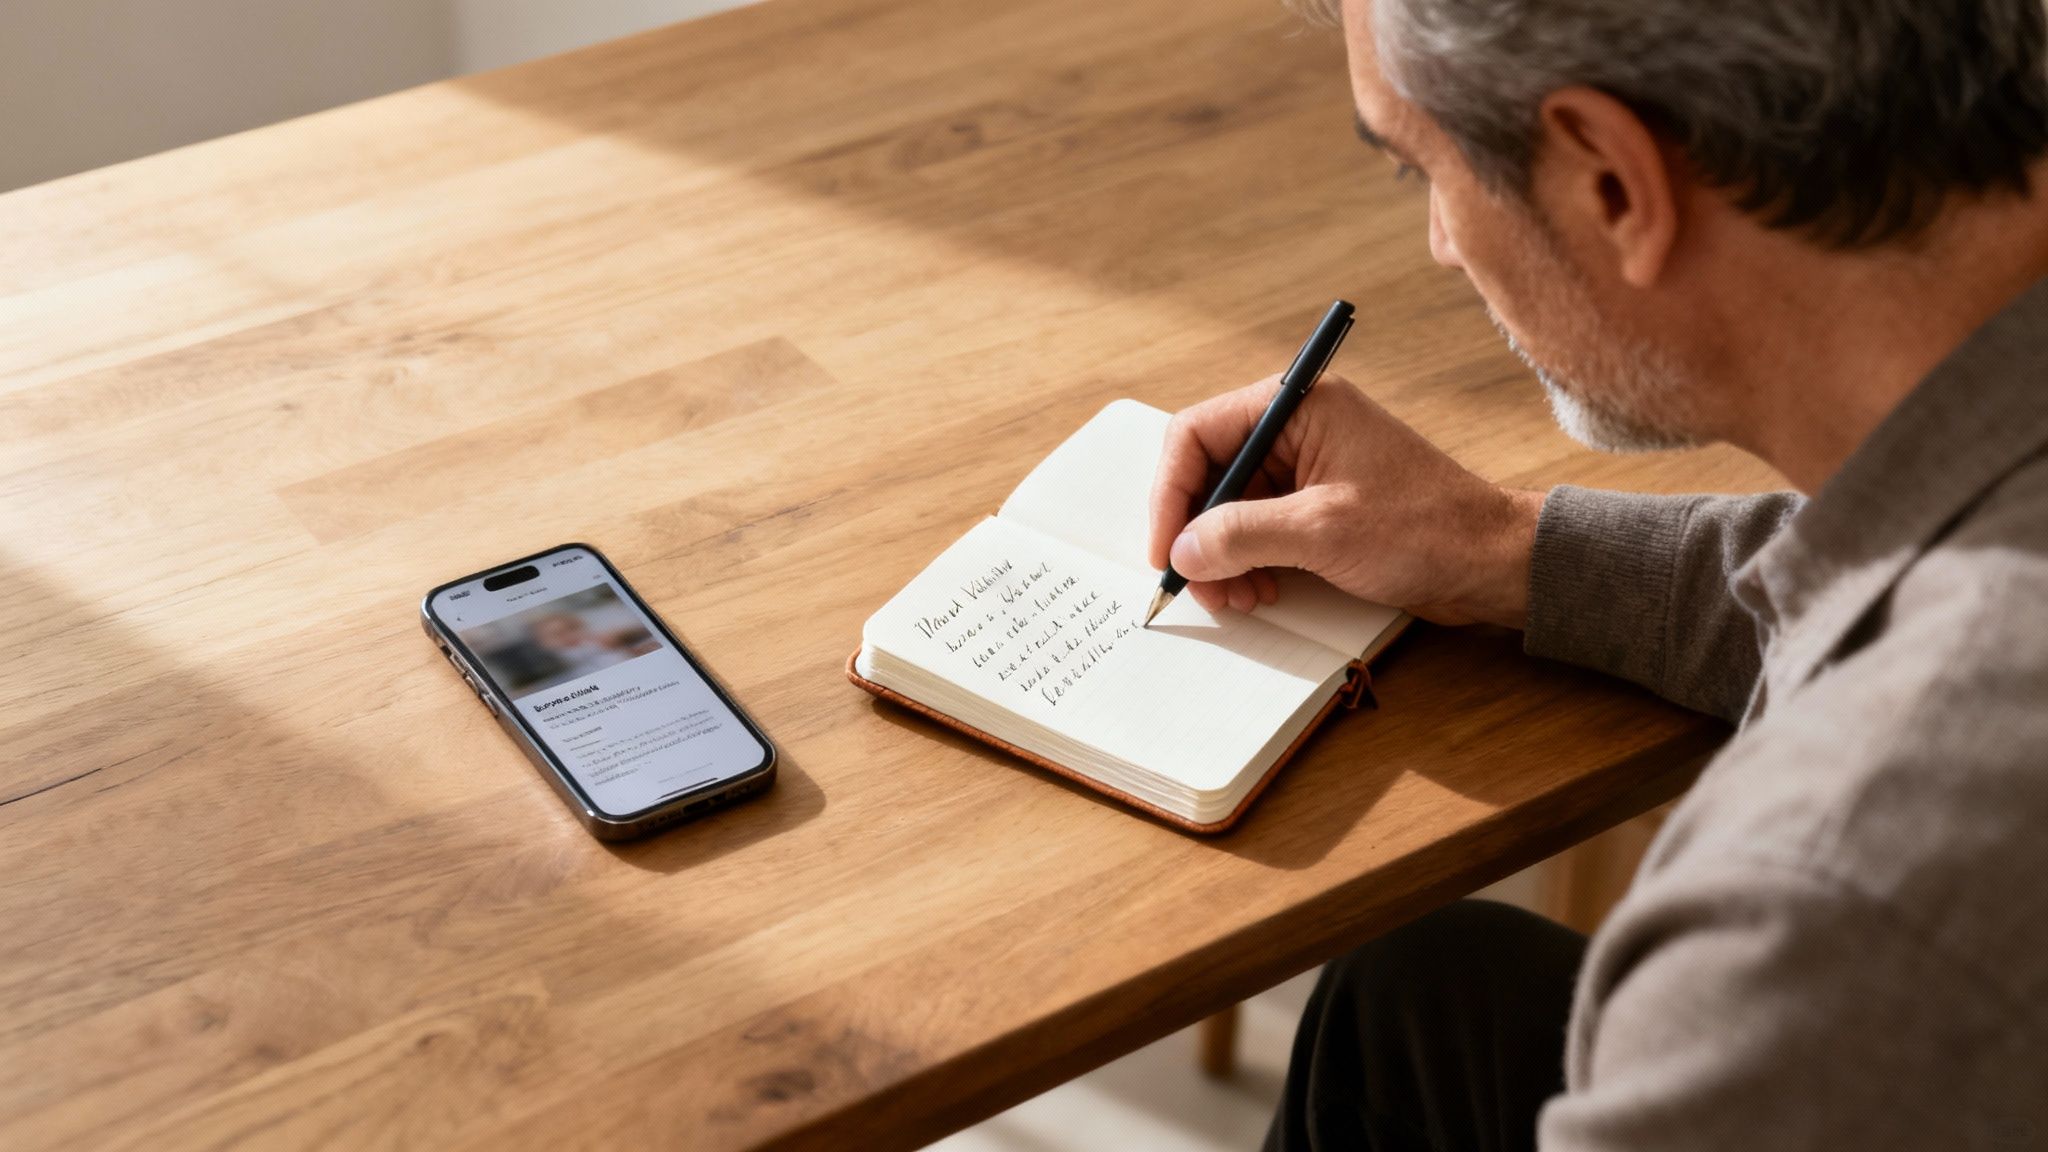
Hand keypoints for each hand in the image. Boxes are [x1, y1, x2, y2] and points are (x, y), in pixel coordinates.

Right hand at [1147, 374, 1543, 627]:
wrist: (1490, 562)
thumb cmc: (1424, 529)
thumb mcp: (1321, 531)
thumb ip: (1242, 535)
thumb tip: (1182, 549)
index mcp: (1299, 406)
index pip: (1198, 434)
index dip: (1171, 493)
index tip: (1165, 547)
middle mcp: (1297, 429)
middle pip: (1209, 473)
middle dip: (1197, 533)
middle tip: (1198, 584)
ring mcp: (1307, 468)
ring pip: (1229, 508)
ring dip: (1221, 556)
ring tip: (1236, 597)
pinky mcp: (1317, 506)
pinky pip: (1258, 529)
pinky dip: (1247, 563)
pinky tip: (1259, 592)